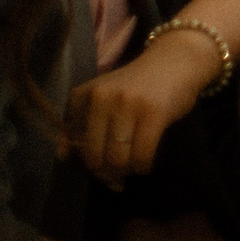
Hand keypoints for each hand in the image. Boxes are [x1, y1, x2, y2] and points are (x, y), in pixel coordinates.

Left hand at [62, 27, 215, 188]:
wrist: (176, 61)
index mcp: (84, 95)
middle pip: (95, 155)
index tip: (100, 165)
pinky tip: (146, 164)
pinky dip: (143, 167)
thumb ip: (81, 124)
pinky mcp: (153, 113)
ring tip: (132, 168)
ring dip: (125, 172)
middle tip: (116, 178)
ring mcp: (128, 104)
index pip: (75, 144)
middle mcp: (102, 97)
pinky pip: (142, 155)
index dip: (87, 162)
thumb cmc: (138, 86)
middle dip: (106, 174)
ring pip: (118, 159)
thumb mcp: (104, 99)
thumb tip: (62, 156)